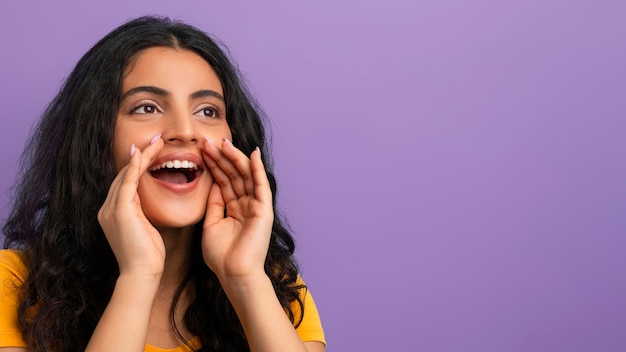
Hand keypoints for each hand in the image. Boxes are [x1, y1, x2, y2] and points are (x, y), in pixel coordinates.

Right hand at [98, 138, 165, 276]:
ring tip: (157, 142)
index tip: (151, 152)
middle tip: (156, 140)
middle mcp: (107, 209)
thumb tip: (151, 203)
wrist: (141, 273)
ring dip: (142, 156)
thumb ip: (144, 213)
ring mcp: (111, 209)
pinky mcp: (119, 211)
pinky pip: (127, 182)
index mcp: (113, 214)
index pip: (125, 183)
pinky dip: (136, 166)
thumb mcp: (145, 229)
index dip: (137, 166)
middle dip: (140, 157)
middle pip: (123, 175)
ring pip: (126, 175)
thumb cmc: (147, 256)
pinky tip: (144, 154)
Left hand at [201, 138, 273, 280]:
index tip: (201, 150)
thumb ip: (214, 203)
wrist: (234, 274)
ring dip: (234, 158)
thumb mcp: (211, 224)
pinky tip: (252, 153)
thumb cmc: (221, 256)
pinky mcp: (264, 209)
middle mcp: (246, 204)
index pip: (224, 181)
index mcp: (234, 209)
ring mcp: (256, 206)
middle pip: (234, 175)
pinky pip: (261, 184)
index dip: (214, 165)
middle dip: (221, 157)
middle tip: (208, 141)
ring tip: (222, 142)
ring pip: (246, 175)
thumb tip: (213, 182)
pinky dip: (257, 168)